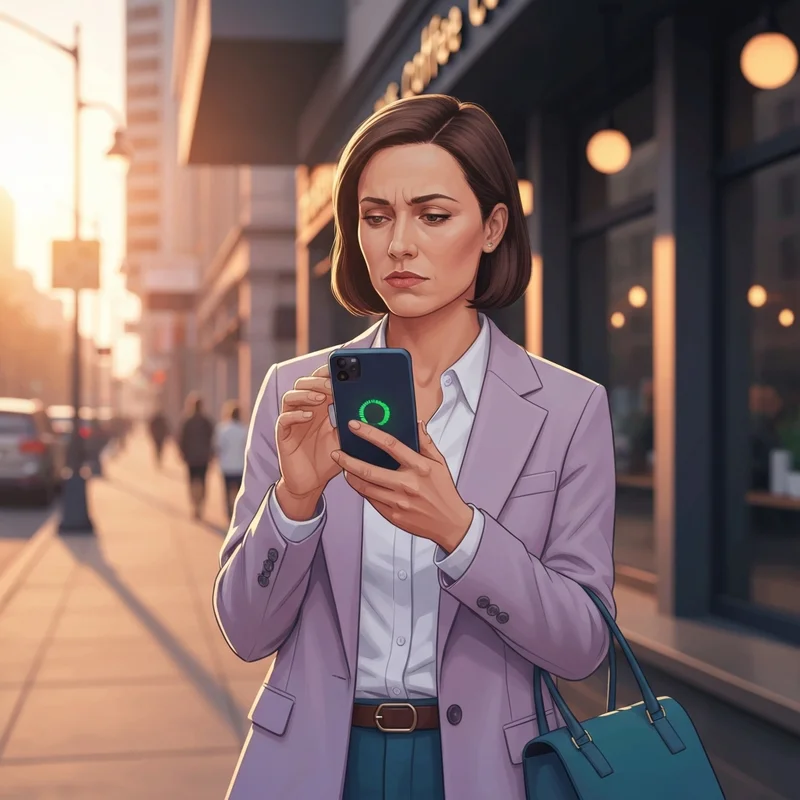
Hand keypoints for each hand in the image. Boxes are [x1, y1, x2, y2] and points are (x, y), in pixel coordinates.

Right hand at [275, 365, 340, 518]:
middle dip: (318, 381)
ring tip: (322, 397)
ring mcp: (292, 421)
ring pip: (291, 397)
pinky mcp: (283, 435)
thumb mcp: (344, 438)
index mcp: (318, 407)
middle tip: (333, 385)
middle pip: (303, 384)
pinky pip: (284, 419)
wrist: (311, 483)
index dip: (326, 373)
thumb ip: (351, 422)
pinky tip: (309, 416)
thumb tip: (371, 409)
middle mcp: (303, 410)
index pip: (318, 381)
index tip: (340, 369)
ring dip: (307, 394)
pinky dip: (296, 415)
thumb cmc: (328, 459)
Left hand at [331, 419, 472, 552]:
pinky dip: (361, 489)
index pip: (390, 444)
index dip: (369, 433)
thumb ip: (426, 442)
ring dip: (350, 475)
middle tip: (337, 452)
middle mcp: (407, 484)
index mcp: (419, 467)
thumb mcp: (440, 462)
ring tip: (343, 467)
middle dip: (348, 460)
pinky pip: (371, 500)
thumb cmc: (444, 491)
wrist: (450, 523)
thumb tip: (416, 424)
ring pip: (365, 487)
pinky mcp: (393, 514)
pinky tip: (357, 482)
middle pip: (369, 469)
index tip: (355, 426)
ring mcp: (398, 501)